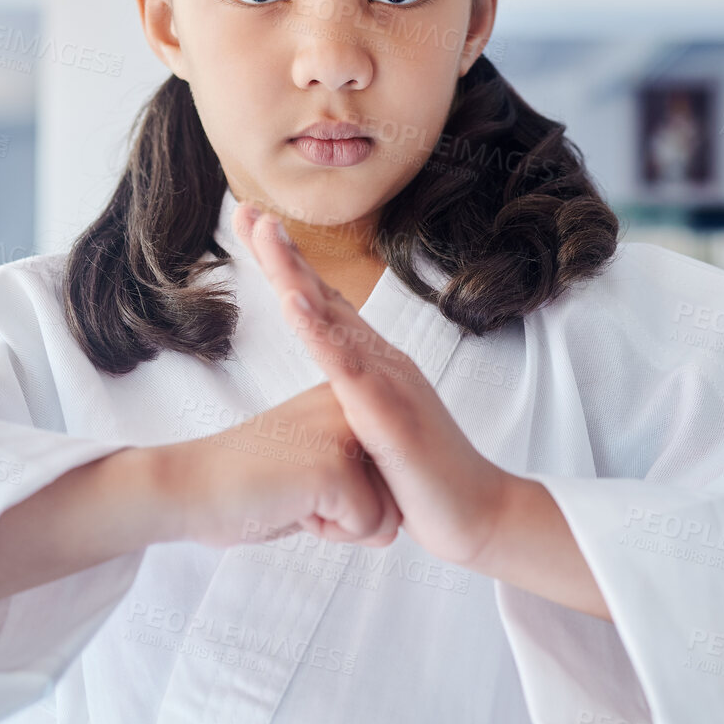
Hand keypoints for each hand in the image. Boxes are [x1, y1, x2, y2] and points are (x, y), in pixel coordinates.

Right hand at [162, 382, 402, 549]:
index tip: (297, 476)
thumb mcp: (315, 485)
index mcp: (346, 400)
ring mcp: (346, 432)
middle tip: (293, 490)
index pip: (390, 474)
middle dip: (349, 513)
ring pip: (387, 515)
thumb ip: (359, 498)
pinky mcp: (337, 466)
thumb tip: (395, 531)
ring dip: (340, 525)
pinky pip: (366, 527)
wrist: (187, 487)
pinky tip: (289, 505)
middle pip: (396, 495)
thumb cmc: (245, 489)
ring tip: (292, 495)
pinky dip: (328, 533)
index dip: (347, 497)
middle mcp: (352, 406)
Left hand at [232, 203, 509, 566]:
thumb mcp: (376, 436)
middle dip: (282, 250)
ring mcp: (388, 380)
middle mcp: (383, 359)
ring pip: (332, 317)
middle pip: (323, 295)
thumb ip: (352, 410)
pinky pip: (347, 364)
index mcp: (375, 364)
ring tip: (264, 233)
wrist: (476, 516)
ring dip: (295, 273)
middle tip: (246, 207)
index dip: (288, 263)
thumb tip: (329, 405)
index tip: (252, 225)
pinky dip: (319, 329)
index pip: (322, 303)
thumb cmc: (424, 481)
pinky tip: (295, 301)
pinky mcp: (387, 410)